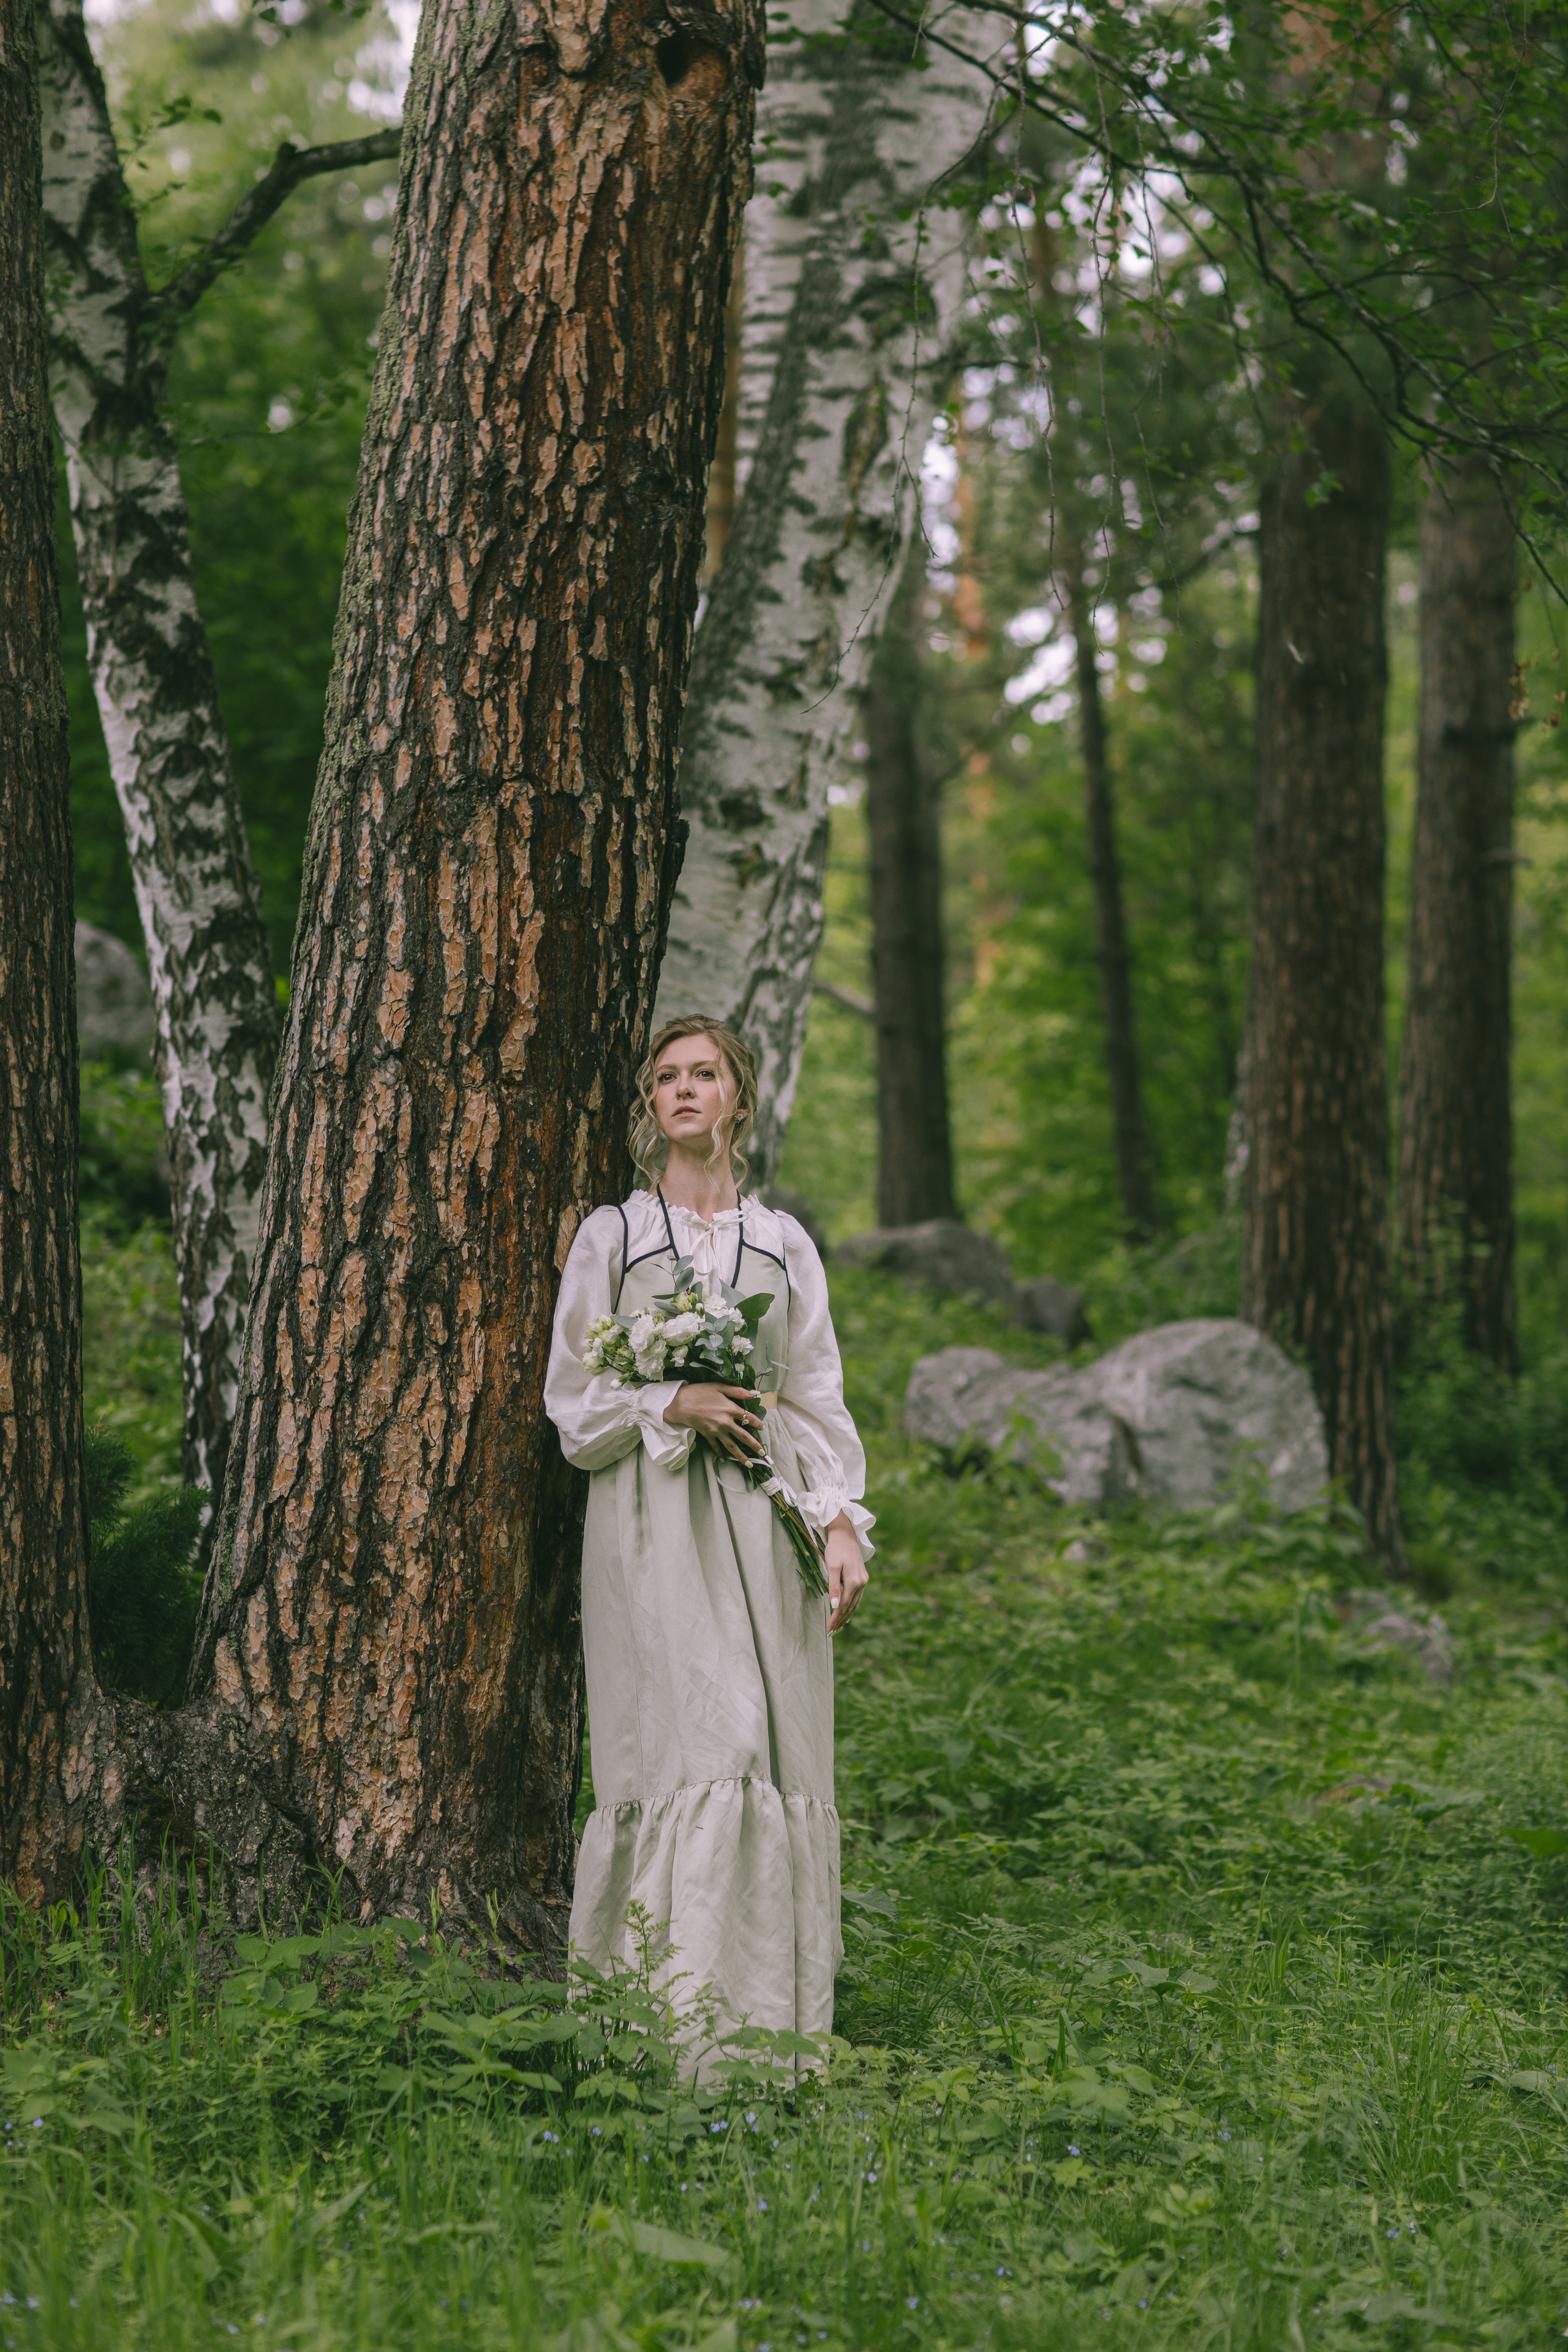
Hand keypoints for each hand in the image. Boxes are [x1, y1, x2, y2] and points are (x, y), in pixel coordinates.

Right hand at [663, 1381, 764, 1461]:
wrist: (680, 1403)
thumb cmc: (699, 1392)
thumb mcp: (719, 1386)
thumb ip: (738, 1391)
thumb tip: (755, 1394)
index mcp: (730, 1409)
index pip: (748, 1418)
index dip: (757, 1423)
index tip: (762, 1427)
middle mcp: (726, 1422)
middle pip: (743, 1436)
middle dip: (754, 1446)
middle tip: (763, 1454)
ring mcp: (716, 1431)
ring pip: (732, 1446)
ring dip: (741, 1456)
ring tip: (750, 1464)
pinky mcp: (707, 1435)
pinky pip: (715, 1447)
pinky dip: (720, 1454)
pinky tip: (724, 1460)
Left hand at [824, 1518, 867, 1634]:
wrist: (846, 1534)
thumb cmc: (836, 1549)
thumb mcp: (832, 1567)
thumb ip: (833, 1587)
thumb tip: (834, 1606)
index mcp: (854, 1581)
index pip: (843, 1605)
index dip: (835, 1619)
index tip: (828, 1630)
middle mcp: (862, 1583)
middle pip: (850, 1607)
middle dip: (841, 1621)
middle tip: (831, 1633)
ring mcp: (864, 1581)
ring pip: (855, 1603)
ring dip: (846, 1616)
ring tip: (838, 1627)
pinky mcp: (862, 1578)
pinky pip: (857, 1597)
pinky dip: (851, 1606)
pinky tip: (847, 1612)